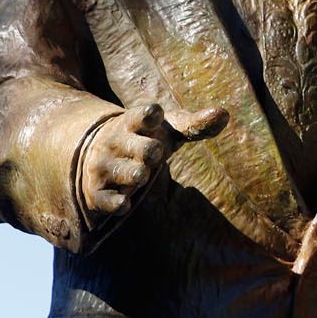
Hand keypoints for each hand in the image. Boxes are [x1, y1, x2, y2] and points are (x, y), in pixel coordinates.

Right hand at [79, 102, 228, 221]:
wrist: (92, 154)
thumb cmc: (142, 140)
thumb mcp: (165, 129)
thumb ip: (194, 124)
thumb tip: (224, 114)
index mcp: (132, 122)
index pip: (142, 115)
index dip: (151, 116)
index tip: (155, 114)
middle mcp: (114, 142)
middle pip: (147, 150)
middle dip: (153, 153)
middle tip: (152, 154)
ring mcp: (102, 166)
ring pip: (134, 175)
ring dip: (141, 176)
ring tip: (138, 174)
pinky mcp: (95, 191)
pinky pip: (114, 202)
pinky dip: (122, 203)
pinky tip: (125, 200)